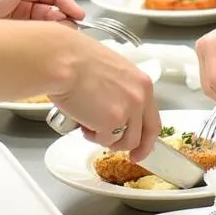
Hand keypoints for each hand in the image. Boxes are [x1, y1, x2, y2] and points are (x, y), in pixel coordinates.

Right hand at [49, 36, 160, 160]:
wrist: (63, 61)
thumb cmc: (78, 59)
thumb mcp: (112, 70)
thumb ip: (121, 90)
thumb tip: (116, 106)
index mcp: (142, 83)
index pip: (153, 118)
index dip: (147, 136)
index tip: (142, 146)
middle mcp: (140, 98)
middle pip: (145, 134)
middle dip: (137, 149)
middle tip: (127, 154)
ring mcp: (127, 112)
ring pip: (125, 142)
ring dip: (108, 139)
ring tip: (89, 125)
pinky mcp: (111, 123)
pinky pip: (105, 140)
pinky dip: (93, 137)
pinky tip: (83, 123)